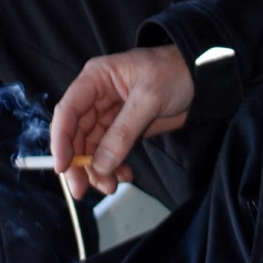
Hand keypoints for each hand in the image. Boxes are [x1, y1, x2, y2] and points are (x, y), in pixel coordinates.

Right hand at [50, 44, 193, 197]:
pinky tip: (124, 176)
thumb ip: (123, 131)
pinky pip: (109, 152)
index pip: (68, 111)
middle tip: (83, 190)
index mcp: (96, 78)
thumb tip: (101, 165)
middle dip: (79, 163)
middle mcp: (97, 96)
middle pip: (76, 135)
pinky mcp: (124, 129)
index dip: (61, 140)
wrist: (202, 78)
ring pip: (92, 148)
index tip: (63, 167)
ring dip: (97, 170)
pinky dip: (113, 167)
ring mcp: (109, 114)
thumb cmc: (174, 73)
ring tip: (112, 186)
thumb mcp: (149, 98)